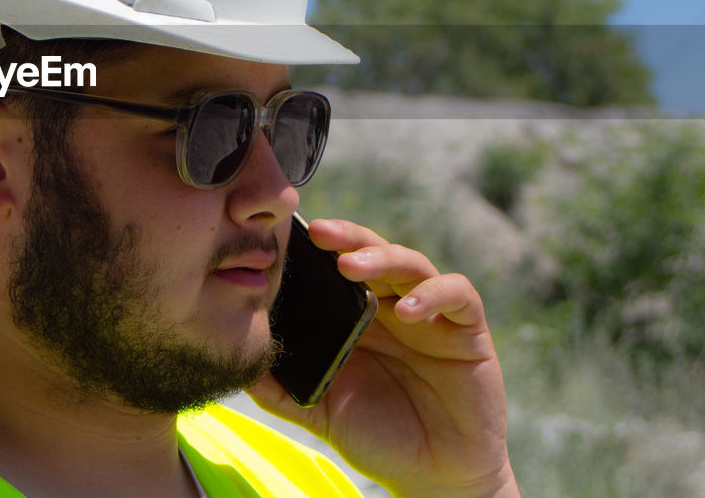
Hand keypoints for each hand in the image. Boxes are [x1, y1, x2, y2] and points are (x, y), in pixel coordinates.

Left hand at [248, 219, 518, 497]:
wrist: (434, 476)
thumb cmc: (377, 436)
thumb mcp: (320, 408)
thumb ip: (281, 387)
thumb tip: (236, 363)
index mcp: (357, 314)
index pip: (337, 264)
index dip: (316, 248)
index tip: (283, 237)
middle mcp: (394, 304)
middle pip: (372, 252)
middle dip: (346, 238)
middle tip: (318, 232)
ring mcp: (432, 313)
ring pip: (411, 263)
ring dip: (381, 259)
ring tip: (350, 266)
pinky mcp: (468, 330)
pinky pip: (457, 294)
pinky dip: (432, 295)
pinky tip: (406, 311)